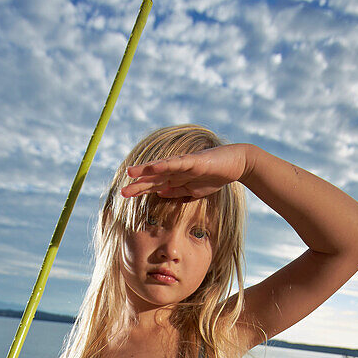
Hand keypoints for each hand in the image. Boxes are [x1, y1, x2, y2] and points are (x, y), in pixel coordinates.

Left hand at [120, 143, 249, 200]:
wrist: (236, 164)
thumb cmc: (215, 176)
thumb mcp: (192, 191)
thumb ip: (176, 191)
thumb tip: (159, 193)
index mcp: (176, 179)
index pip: (154, 185)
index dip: (140, 190)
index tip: (126, 196)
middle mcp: (177, 170)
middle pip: (153, 178)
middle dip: (138, 185)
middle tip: (121, 192)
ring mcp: (184, 164)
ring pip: (160, 168)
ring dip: (145, 171)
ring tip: (130, 173)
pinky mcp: (194, 160)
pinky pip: (176, 163)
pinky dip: (165, 165)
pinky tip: (153, 168)